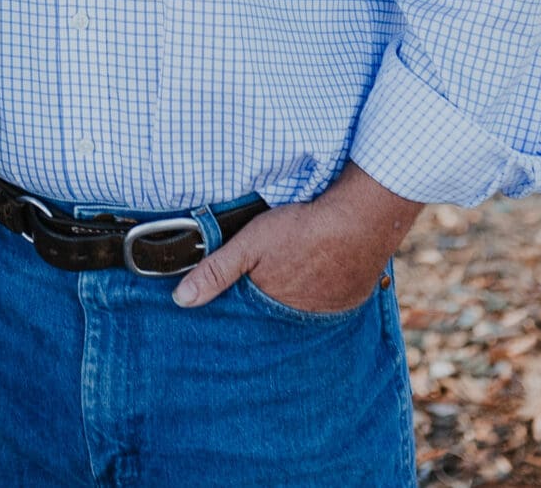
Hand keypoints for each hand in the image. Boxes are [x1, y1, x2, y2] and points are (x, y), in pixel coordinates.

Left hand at [173, 161, 421, 311]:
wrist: (359, 222)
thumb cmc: (301, 229)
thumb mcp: (250, 243)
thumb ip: (216, 271)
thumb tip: (181, 300)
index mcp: (272, 307)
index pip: (249, 317)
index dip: (241, 307)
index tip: (233, 301)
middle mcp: (300, 318)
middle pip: (275, 314)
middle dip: (267, 305)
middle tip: (266, 283)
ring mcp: (328, 312)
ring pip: (302, 310)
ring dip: (296, 298)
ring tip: (292, 277)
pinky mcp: (350, 301)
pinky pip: (329, 303)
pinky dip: (321, 293)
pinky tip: (318, 274)